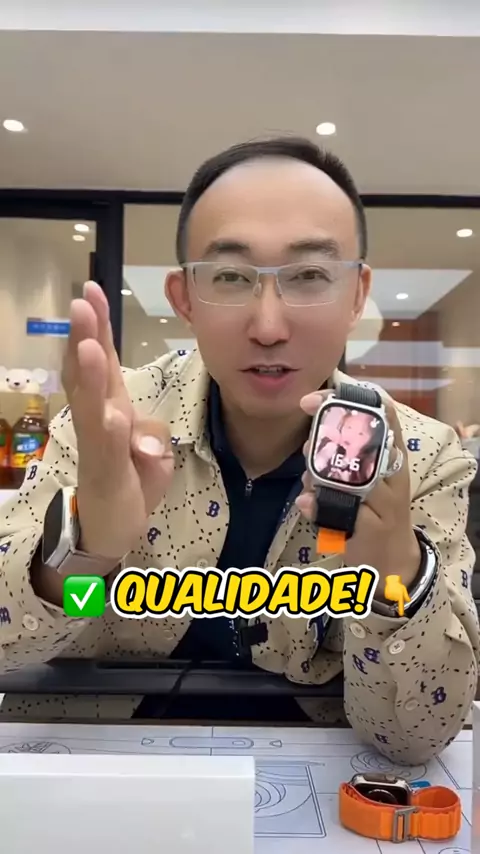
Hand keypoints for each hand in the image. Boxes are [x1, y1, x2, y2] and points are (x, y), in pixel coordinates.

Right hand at [61, 282, 174, 559]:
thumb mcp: (152, 447)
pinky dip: (110, 433)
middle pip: (90, 373)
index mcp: (110, 405)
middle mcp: (98, 419)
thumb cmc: (131, 477)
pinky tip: (111, 416)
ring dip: (90, 376)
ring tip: (88, 345)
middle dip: (87, 336)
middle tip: (83, 301)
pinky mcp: (105, 474)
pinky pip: (108, 451)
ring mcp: (98, 446)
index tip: (93, 290)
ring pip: (93, 406)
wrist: (113, 526)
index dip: (99, 326)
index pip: (103, 359)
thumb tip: (142, 436)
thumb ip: (151, 430)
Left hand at [296, 390, 420, 592]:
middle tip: (306, 444)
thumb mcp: (368, 478)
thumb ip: (344, 457)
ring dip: (322, 473)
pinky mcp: (374, 530)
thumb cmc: (377, 511)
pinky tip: (305, 502)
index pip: (381, 416)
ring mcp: (386, 504)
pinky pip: (345, 513)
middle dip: (331, 438)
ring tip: (307, 472)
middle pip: (368, 443)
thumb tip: (310, 439)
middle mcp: (393, 476)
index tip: (312, 400)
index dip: (348, 402)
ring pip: (354, 477)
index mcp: (392, 456)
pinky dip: (320, 506)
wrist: (395, 560)